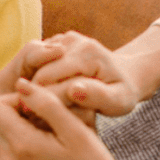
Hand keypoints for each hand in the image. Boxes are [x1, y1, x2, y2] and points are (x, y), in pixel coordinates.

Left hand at [0, 79, 127, 159]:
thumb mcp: (76, 130)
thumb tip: (21, 83)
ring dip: (21, 133)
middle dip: (17, 114)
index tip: (41, 106)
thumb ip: (47, 103)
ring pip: (3, 141)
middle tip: (48, 121)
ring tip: (51, 141)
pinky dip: (24, 153)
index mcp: (22, 144)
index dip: (16, 100)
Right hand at [24, 32, 142, 119]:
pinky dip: (39, 79)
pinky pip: (39, 63)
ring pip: (36, 67)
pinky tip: (47, 96)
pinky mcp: (59, 41)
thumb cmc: (123, 92)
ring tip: (40, 108)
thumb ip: (98, 96)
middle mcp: (73, 41)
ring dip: (36, 87)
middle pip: (40, 72)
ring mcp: (64, 38)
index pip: (49, 78)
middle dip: (36, 95)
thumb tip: (73, 90)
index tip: (38, 120)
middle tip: (34, 117)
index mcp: (87, 53)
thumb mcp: (119, 101)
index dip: (41, 100)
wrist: (126, 74)